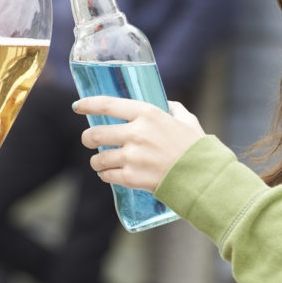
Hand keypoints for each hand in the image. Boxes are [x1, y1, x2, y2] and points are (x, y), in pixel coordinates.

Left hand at [73, 98, 205, 191]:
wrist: (204, 178)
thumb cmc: (196, 148)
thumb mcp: (186, 120)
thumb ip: (173, 109)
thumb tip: (165, 104)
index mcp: (147, 114)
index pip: (108, 104)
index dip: (88, 104)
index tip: (77, 106)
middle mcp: (136, 133)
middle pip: (96, 134)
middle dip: (87, 138)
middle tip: (88, 140)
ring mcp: (133, 157)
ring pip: (99, 158)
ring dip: (97, 160)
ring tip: (101, 161)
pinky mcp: (132, 178)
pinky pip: (107, 175)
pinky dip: (105, 175)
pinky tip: (110, 174)